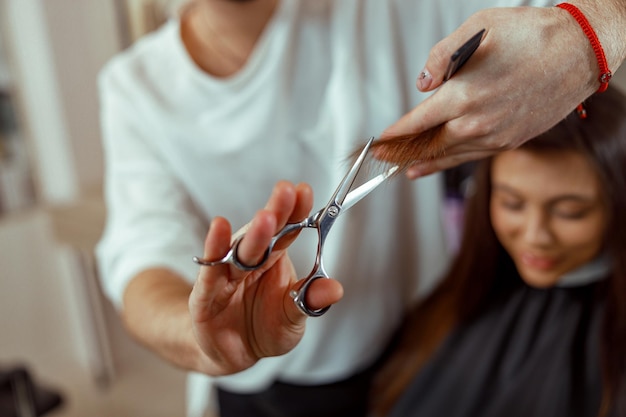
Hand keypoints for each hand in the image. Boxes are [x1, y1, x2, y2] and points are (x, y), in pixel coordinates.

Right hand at [189, 181, 343, 374]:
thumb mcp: (293, 315)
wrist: (231, 352)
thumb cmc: (264, 326)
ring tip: (266, 217)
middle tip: (287, 190)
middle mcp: (250, 260)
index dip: (295, 210)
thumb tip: (335, 289)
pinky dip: (214, 249)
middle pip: (264, 233)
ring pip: (241, 250)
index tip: (305, 190)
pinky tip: (219, 227)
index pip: (287, 230)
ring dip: (253, 234)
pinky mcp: (206, 295)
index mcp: (273, 258)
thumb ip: (309, 300)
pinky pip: (211, 272)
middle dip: (276, 211)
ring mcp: (227, 274)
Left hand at [380, 6, 598, 177]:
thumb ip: (440, 58)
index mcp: (464, 95)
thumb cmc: (533, 36)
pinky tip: (441, 165)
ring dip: (425, 163)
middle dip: (402, 152)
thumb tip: (423, 84)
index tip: (380, 141)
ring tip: (406, 169)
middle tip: (383, 158)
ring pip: (451, 156)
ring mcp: (496, 135)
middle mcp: (477, 122)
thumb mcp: (478, 28)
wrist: (582, 51)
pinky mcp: (511, 140)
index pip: (417, 122)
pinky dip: (452, 163)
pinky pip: (473, 156)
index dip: (395, 134)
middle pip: (429, 145)